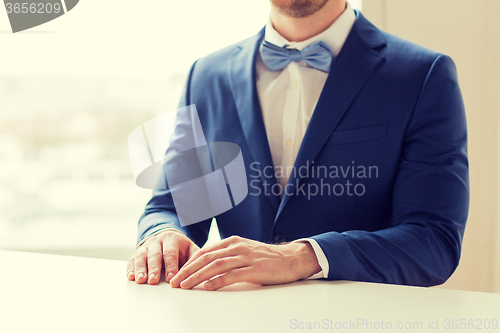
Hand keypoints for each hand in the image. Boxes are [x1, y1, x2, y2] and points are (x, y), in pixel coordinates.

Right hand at [126, 230, 199, 284]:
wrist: (169, 238)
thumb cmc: (182, 249)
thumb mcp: (191, 250)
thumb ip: (195, 259)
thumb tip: (198, 271)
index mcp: (172, 239)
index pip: (170, 252)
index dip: (170, 266)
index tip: (171, 279)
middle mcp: (157, 241)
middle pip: (154, 254)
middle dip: (154, 268)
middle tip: (153, 280)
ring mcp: (146, 246)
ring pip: (141, 256)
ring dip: (140, 269)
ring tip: (140, 280)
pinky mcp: (137, 253)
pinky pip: (132, 259)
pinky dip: (130, 268)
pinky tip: (131, 277)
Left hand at [169, 235, 320, 290]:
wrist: (292, 258)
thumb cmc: (267, 258)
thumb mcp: (245, 251)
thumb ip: (229, 256)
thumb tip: (208, 267)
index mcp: (233, 242)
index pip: (205, 252)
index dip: (189, 263)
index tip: (177, 274)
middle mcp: (237, 247)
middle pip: (206, 258)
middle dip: (188, 271)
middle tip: (175, 282)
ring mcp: (245, 257)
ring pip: (215, 266)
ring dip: (197, 276)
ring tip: (185, 286)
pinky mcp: (254, 269)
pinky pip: (231, 275)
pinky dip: (217, 281)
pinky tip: (207, 287)